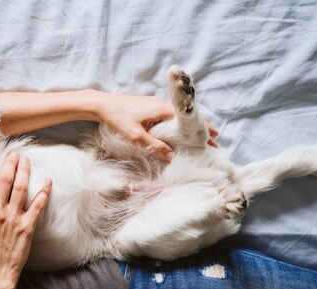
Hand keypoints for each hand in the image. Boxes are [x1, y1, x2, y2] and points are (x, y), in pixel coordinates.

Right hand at [0, 152, 51, 286]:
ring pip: (20, 188)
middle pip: (4, 180)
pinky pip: (38, 205)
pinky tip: (48, 181)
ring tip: (26, 160)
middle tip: (13, 153)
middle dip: (9, 163)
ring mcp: (13, 218)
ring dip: (24, 171)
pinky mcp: (27, 226)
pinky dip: (44, 192)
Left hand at [92, 91, 219, 158]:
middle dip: (200, 130)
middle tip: (213, 143)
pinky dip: (179, 125)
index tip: (215, 138)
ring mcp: (157, 105)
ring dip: (189, 128)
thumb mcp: (135, 136)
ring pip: (179, 118)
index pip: (189, 120)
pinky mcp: (151, 107)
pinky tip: (180, 133)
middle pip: (187, 118)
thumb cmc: (117, 118)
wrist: (101, 105)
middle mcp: (163, 104)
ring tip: (200, 140)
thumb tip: (172, 157)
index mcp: (163, 109)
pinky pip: (170, 117)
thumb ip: (154, 146)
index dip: (202, 130)